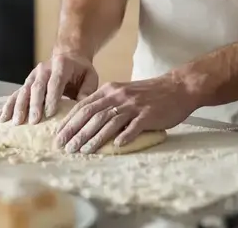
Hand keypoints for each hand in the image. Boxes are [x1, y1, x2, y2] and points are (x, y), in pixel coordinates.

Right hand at [0, 52, 98, 124]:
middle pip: (36, 87)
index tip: (50, 113)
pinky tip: (0, 117)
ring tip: (14, 122)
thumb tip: (82, 107)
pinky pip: (16, 94)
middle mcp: (44, 69)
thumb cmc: (80, 69)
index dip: (51, 97)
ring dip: (18, 107)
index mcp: (61, 65)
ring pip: (23, 91)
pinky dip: (8, 106)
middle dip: (34, 105)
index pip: (55, 82)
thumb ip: (87, 90)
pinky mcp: (27, 83)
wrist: (68, 55)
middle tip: (32, 121)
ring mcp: (33, 76)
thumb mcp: (90, 76)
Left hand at [54, 74, 196, 153]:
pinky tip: (116, 147)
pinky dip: (125, 136)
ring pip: (109, 121)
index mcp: (110, 90)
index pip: (84, 106)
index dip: (69, 122)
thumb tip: (86, 121)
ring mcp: (134, 105)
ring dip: (94, 137)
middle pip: (92, 114)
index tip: (58, 136)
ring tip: (83, 151)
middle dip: (76, 132)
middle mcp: (119, 96)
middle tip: (64, 146)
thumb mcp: (124, 93)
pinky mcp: (149, 114)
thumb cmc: (150, 94)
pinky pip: (134, 126)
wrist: (179, 87)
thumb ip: (107, 103)